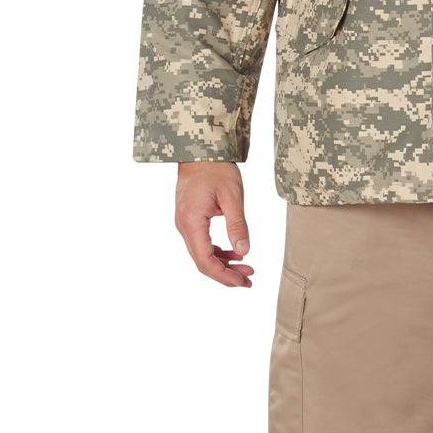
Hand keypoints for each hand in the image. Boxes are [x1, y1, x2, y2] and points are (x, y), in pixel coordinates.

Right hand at [176, 162, 254, 286]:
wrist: (200, 151)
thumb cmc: (216, 169)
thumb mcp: (233, 196)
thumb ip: (237, 225)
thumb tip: (244, 252)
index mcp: (192, 222)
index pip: (205, 260)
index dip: (223, 276)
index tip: (242, 282)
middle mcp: (184, 226)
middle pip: (202, 261)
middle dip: (225, 274)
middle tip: (249, 280)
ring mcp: (185, 223)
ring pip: (201, 254)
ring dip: (223, 264)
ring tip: (246, 270)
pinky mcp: (189, 219)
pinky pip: (201, 243)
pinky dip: (217, 252)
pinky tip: (234, 254)